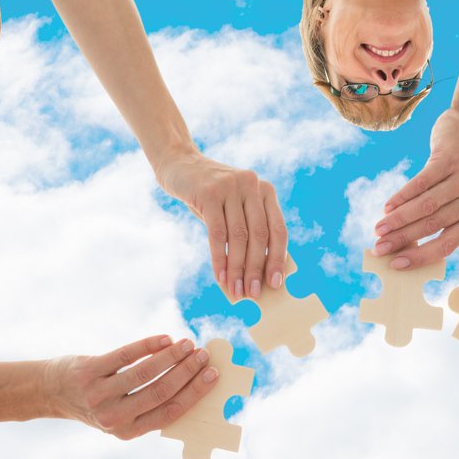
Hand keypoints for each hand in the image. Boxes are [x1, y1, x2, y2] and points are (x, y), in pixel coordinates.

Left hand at [44, 336, 216, 439]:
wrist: (54, 391)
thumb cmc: (99, 401)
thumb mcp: (122, 416)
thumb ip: (150, 407)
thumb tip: (193, 383)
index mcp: (128, 432)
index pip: (169, 412)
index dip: (194, 393)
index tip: (213, 375)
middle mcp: (114, 417)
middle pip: (160, 391)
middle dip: (187, 372)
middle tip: (204, 355)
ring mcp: (100, 394)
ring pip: (144, 373)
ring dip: (171, 356)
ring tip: (188, 344)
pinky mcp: (89, 371)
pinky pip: (125, 355)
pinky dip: (148, 345)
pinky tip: (165, 339)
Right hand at [157, 151, 287, 299]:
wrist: (180, 165)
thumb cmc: (210, 196)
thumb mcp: (234, 208)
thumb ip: (248, 231)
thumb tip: (258, 274)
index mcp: (266, 191)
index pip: (278, 230)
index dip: (278, 259)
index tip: (275, 283)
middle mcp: (252, 186)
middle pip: (259, 236)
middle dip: (256, 269)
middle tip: (253, 293)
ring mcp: (231, 187)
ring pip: (239, 237)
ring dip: (238, 269)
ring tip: (236, 291)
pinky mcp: (210, 193)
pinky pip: (217, 233)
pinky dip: (220, 258)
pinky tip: (220, 276)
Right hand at [372, 109, 458, 269]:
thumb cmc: (452, 177)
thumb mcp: (451, 202)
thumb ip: (433, 222)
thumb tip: (399, 247)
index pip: (446, 245)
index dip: (419, 256)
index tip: (395, 264)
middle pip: (433, 225)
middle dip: (402, 239)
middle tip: (379, 247)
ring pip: (426, 206)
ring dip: (398, 219)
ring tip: (379, 228)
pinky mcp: (450, 160)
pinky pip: (421, 183)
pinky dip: (401, 196)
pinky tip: (387, 206)